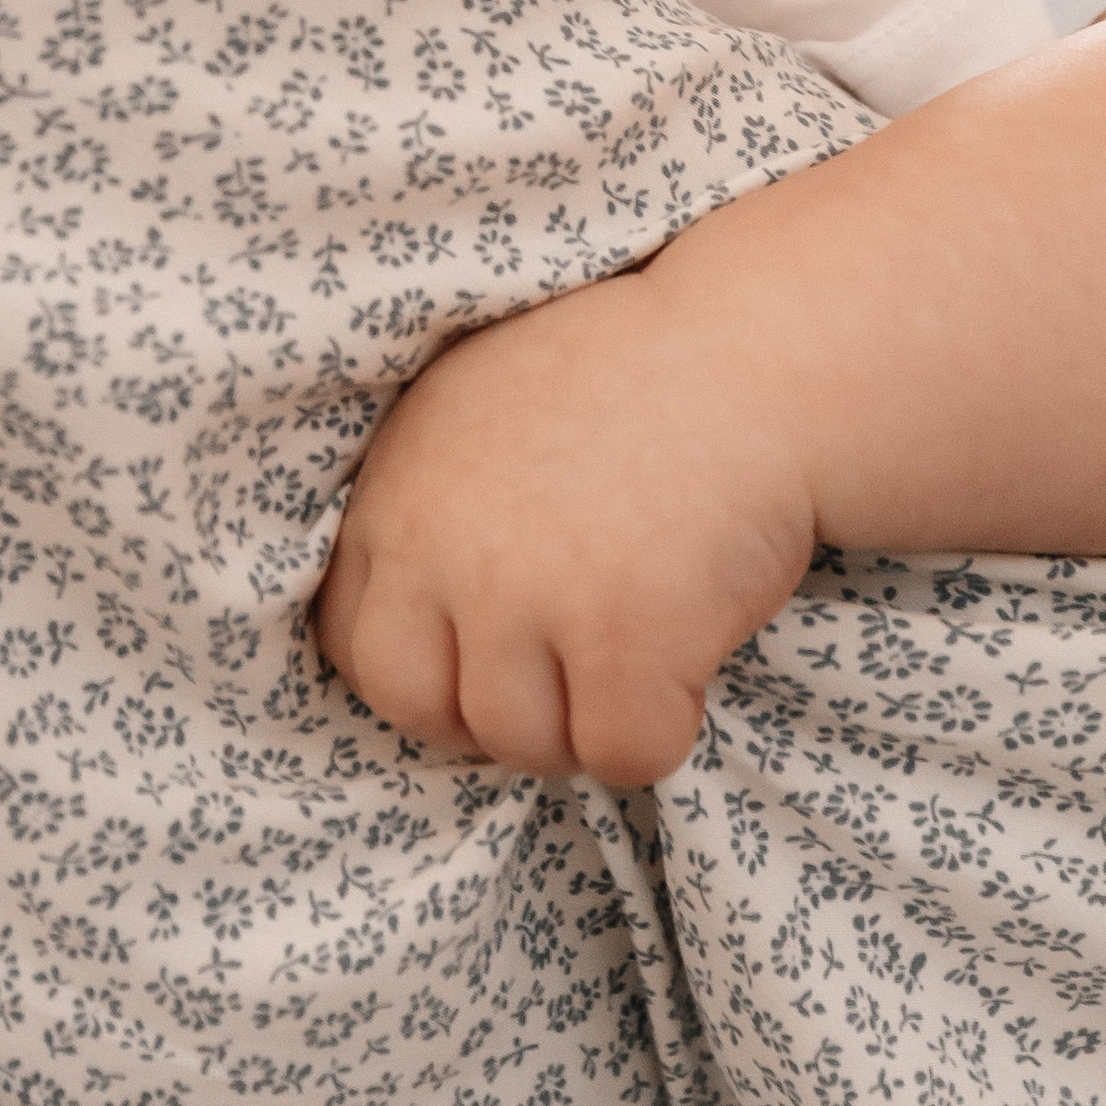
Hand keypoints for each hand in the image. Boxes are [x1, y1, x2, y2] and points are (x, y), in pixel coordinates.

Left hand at [313, 246, 818, 786]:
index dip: (426, 671)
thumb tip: (425, 631)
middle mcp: (440, 543)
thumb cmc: (631, 380)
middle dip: (491, 714)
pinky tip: (691, 653)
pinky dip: (664, 728)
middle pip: (420, 709)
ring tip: (641, 644)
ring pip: (524, 744)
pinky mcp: (622, 636)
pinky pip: (623, 752)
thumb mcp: (479, 412)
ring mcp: (526, 593)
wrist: (753, 353)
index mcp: (396, 489)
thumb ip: (431, 509)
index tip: (488, 660)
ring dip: (585, 720)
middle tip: (565, 676)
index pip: (352, 643)